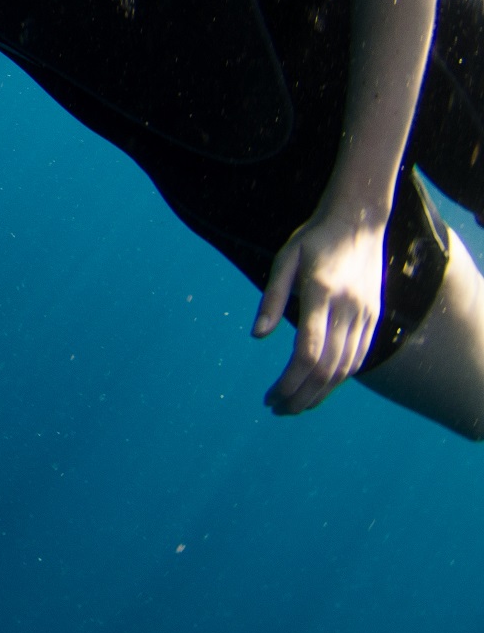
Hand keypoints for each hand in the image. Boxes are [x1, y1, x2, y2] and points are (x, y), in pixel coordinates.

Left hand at [253, 206, 389, 415]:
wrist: (359, 223)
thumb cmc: (314, 240)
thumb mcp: (284, 260)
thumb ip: (271, 298)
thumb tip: (257, 336)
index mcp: (322, 293)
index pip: (308, 352)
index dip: (289, 381)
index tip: (269, 396)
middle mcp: (349, 309)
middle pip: (327, 369)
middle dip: (301, 396)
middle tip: (277, 410)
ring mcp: (366, 316)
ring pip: (345, 369)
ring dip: (320, 393)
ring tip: (294, 405)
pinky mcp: (375, 319)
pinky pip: (358, 358)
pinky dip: (338, 379)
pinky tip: (319, 387)